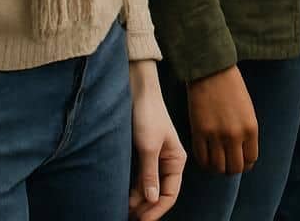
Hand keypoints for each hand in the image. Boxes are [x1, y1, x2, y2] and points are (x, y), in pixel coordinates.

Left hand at [128, 60, 184, 220]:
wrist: (137, 90)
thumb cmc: (147, 115)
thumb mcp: (148, 146)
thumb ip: (149, 174)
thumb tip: (153, 200)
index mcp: (176, 161)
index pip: (170, 194)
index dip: (157, 210)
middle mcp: (168, 162)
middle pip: (159, 194)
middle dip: (146, 208)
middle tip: (128, 219)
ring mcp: (155, 160)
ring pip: (148, 188)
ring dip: (137, 201)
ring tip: (123, 212)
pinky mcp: (143, 155)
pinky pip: (139, 179)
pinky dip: (132, 190)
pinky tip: (123, 198)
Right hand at [185, 65, 256, 174]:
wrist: (211, 71)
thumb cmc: (231, 87)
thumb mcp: (247, 110)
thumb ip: (246, 132)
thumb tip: (241, 153)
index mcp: (250, 128)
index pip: (250, 159)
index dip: (245, 163)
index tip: (240, 160)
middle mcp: (234, 135)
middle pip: (234, 168)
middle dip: (231, 168)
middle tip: (227, 163)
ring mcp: (215, 135)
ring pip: (217, 167)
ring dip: (217, 167)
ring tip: (215, 160)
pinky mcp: (199, 132)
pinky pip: (201, 158)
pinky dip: (204, 162)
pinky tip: (205, 156)